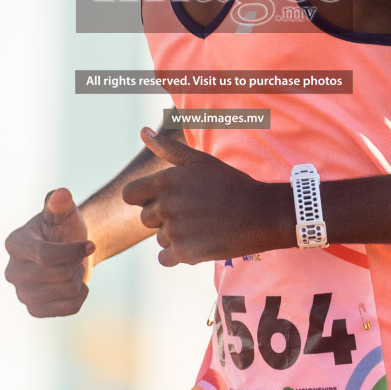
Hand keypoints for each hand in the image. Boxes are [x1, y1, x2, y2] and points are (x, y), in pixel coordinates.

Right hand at [4, 189, 95, 317]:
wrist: (70, 250)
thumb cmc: (64, 227)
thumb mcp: (64, 212)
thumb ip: (60, 202)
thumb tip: (61, 194)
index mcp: (14, 244)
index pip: (45, 256)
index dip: (73, 251)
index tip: (91, 245)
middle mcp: (12, 271)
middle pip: (58, 275)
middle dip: (75, 264)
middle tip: (76, 257)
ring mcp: (21, 293)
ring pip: (66, 292)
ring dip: (78, 278)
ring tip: (72, 268)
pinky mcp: (35, 310)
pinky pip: (69, 309)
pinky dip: (80, 296)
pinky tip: (75, 285)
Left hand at [121, 127, 288, 265]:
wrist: (261, 213)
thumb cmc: (231, 183)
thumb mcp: (200, 161)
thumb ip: (167, 148)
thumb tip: (142, 131)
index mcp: (166, 181)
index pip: (129, 195)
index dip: (143, 198)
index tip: (162, 199)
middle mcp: (166, 205)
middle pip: (145, 219)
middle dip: (164, 217)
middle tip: (193, 212)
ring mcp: (175, 231)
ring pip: (159, 239)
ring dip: (175, 236)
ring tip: (202, 226)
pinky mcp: (185, 253)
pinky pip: (165, 258)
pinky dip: (179, 255)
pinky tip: (199, 242)